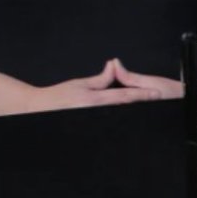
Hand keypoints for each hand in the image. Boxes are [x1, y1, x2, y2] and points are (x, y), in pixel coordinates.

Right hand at [0, 59, 181, 116]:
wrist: (35, 111)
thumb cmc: (57, 96)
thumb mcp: (80, 84)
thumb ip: (100, 79)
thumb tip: (115, 67)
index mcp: (93, 99)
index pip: (124, 97)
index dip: (142, 96)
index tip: (157, 95)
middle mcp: (93, 112)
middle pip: (124, 111)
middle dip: (142, 108)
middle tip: (161, 106)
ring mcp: (90, 123)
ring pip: (117, 121)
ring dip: (131, 117)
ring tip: (150, 116)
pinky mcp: (87, 131)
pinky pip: (107, 128)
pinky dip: (118, 125)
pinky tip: (129, 126)